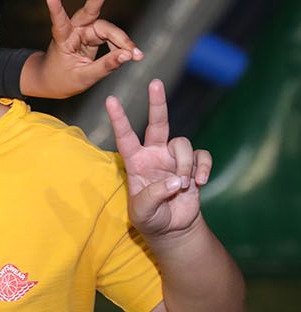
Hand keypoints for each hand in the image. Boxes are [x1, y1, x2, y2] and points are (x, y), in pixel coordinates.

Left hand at [24, 0, 142, 97]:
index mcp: (62, 39)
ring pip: (107, 29)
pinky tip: (131, 55)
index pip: (59, 23)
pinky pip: (112, 37)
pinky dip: (121, 46)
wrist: (53, 80)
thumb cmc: (61, 79)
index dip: (56, 10)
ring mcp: (84, 31)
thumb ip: (105, 66)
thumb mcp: (83, 78)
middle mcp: (74, 30)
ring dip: (122, 40)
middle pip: (89, 11)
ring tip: (136, 55)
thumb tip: (128, 55)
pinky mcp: (93, 35)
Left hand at [106, 79, 210, 238]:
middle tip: (155, 83)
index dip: (119, 119)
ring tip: (183, 185)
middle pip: (157, 123)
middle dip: (157, 103)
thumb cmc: (150, 218)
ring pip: (183, 144)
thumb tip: (175, 180)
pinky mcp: (193, 165)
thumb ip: (153, 195)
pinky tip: (199, 182)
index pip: (125, 137)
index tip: (110, 100)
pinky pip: (202, 156)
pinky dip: (202, 168)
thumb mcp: (143, 212)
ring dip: (185, 164)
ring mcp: (174, 158)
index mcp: (136, 162)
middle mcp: (154, 154)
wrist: (172, 228)